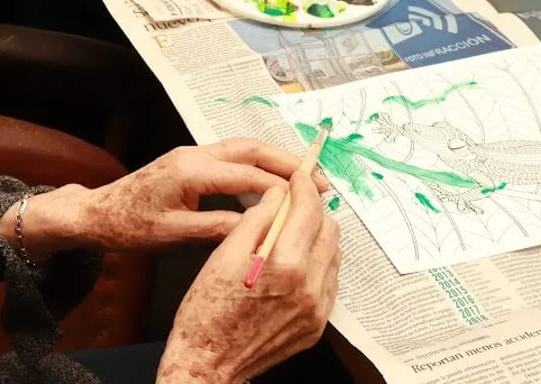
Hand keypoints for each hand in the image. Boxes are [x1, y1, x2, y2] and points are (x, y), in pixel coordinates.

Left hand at [73, 139, 329, 249]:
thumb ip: (215, 228)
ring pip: (244, 148)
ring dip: (276, 160)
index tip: (312, 200)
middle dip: (288, 162)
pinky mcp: (191, 160)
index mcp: (190, 171)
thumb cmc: (129, 226)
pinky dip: (258, 165)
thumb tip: (256, 230)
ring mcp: (192, 153)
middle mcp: (194, 154)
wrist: (97, 212)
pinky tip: (272, 183)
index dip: (281, 189)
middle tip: (321, 180)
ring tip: (306, 179)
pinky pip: (233, 156)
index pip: (247, 176)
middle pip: (252, 149)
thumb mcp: (172, 234)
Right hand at [156, 173, 340, 383]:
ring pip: (333, 254)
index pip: (308, 210)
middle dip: (312, 209)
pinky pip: (328, 282)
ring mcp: (316, 309)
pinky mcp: (316, 325)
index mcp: (285, 265)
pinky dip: (316, 263)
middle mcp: (309, 287)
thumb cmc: (207, 312)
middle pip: (328, 229)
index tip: (297, 178)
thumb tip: (276, 195)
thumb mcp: (224, 255)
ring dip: (316, 236)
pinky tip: (293, 262)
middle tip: (291, 203)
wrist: (208, 363)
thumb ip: (256, 219)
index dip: (303, 187)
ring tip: (290, 233)